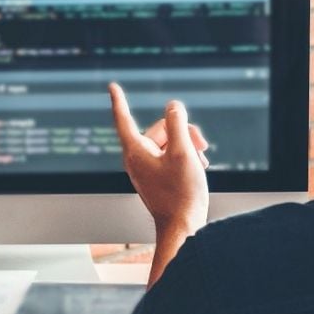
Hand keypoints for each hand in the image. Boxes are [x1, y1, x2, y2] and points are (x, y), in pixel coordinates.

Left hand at [108, 83, 209, 235]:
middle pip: (159, 129)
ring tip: (202, 160)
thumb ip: (178, 124)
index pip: (123, 118)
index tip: (112, 86)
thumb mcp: (183, 152)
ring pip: (168, 142)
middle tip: (201, 144)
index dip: (119, 100)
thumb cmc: (181, 193)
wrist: (183, 227)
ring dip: (188, 145)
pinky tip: (199, 167)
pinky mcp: (157, 177)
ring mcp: (147, 169)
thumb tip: (173, 106)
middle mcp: (137, 158)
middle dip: (182, 131)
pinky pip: (170, 156)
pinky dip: (185, 156)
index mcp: (135, 151)